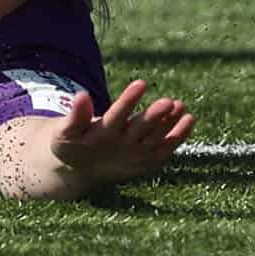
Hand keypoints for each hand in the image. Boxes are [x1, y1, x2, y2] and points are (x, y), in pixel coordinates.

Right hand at [47, 81, 194, 188]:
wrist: (80, 172)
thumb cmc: (70, 145)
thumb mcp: (65, 131)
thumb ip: (76, 115)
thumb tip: (82, 95)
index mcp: (101, 136)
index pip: (117, 115)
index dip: (129, 100)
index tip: (140, 83)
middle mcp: (122, 147)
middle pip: (142, 129)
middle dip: (156, 116)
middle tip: (170, 101)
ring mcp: (137, 156)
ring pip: (157, 139)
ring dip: (171, 124)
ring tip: (181, 105)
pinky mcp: (146, 162)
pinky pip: (166, 150)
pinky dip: (178, 137)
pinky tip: (189, 120)